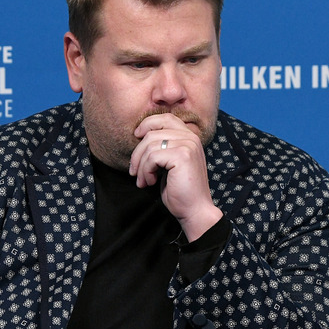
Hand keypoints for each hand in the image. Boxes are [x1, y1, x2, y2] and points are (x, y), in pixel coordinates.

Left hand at [129, 113, 221, 241]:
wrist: (194, 210)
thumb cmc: (180, 190)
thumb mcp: (169, 164)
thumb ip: (162, 147)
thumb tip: (139, 136)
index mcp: (189, 137)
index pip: (165, 118)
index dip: (147, 124)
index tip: (136, 137)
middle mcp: (191, 138)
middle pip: (152, 132)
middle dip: (138, 153)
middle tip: (134, 171)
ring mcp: (188, 145)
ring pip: (150, 145)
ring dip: (140, 165)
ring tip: (144, 181)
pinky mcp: (182, 156)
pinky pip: (152, 157)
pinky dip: (145, 171)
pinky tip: (150, 182)